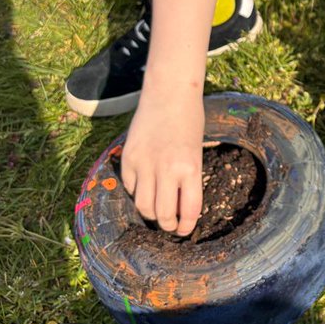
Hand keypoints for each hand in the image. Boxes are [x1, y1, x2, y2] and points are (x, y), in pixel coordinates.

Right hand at [120, 93, 205, 235]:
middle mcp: (166, 169)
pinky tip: (144, 186)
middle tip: (169, 225)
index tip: (184, 230)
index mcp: (190, 168)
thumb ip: (188, 177)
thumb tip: (181, 205)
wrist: (169, 93)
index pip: (189, 210)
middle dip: (166, 225)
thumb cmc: (189, 120)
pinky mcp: (128, 158)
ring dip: (150, 213)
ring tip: (156, 211)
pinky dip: (136, 191)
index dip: (186, 226)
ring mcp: (144, 164)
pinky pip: (129, 186)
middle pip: (162, 214)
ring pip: (142, 205)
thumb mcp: (197, 150)